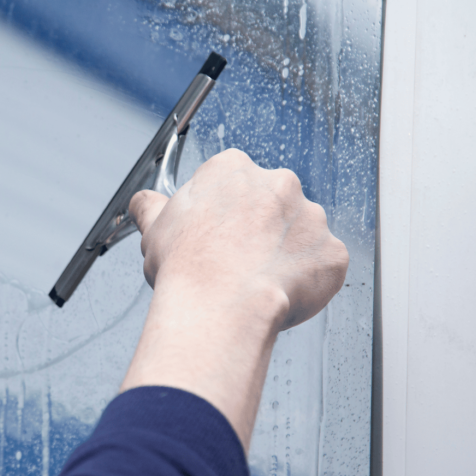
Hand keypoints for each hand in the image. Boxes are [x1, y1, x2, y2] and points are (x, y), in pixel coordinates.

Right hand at [120, 148, 347, 450]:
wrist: (220, 307)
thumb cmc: (187, 268)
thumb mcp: (154, 229)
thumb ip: (151, 207)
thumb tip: (143, 202)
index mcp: (232, 169)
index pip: (231, 182)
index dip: (222, 213)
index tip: (215, 234)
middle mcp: (278, 183)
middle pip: (270, 203)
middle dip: (257, 230)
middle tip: (235, 262)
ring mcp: (312, 217)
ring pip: (299, 233)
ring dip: (283, 254)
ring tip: (255, 283)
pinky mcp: (332, 253)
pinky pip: (321, 265)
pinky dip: (305, 280)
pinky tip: (279, 293)